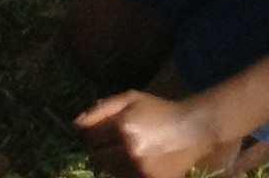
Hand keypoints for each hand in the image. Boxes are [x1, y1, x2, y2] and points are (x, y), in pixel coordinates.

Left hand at [74, 89, 217, 177]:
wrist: (192, 130)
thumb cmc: (158, 109)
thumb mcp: (130, 98)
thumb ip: (102, 109)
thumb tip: (76, 123)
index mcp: (123, 126)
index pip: (90, 136)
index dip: (92, 133)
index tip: (99, 130)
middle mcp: (130, 149)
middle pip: (97, 156)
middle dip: (100, 148)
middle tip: (112, 141)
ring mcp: (140, 169)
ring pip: (109, 170)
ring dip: (111, 161)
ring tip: (126, 150)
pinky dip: (124, 171)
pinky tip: (134, 160)